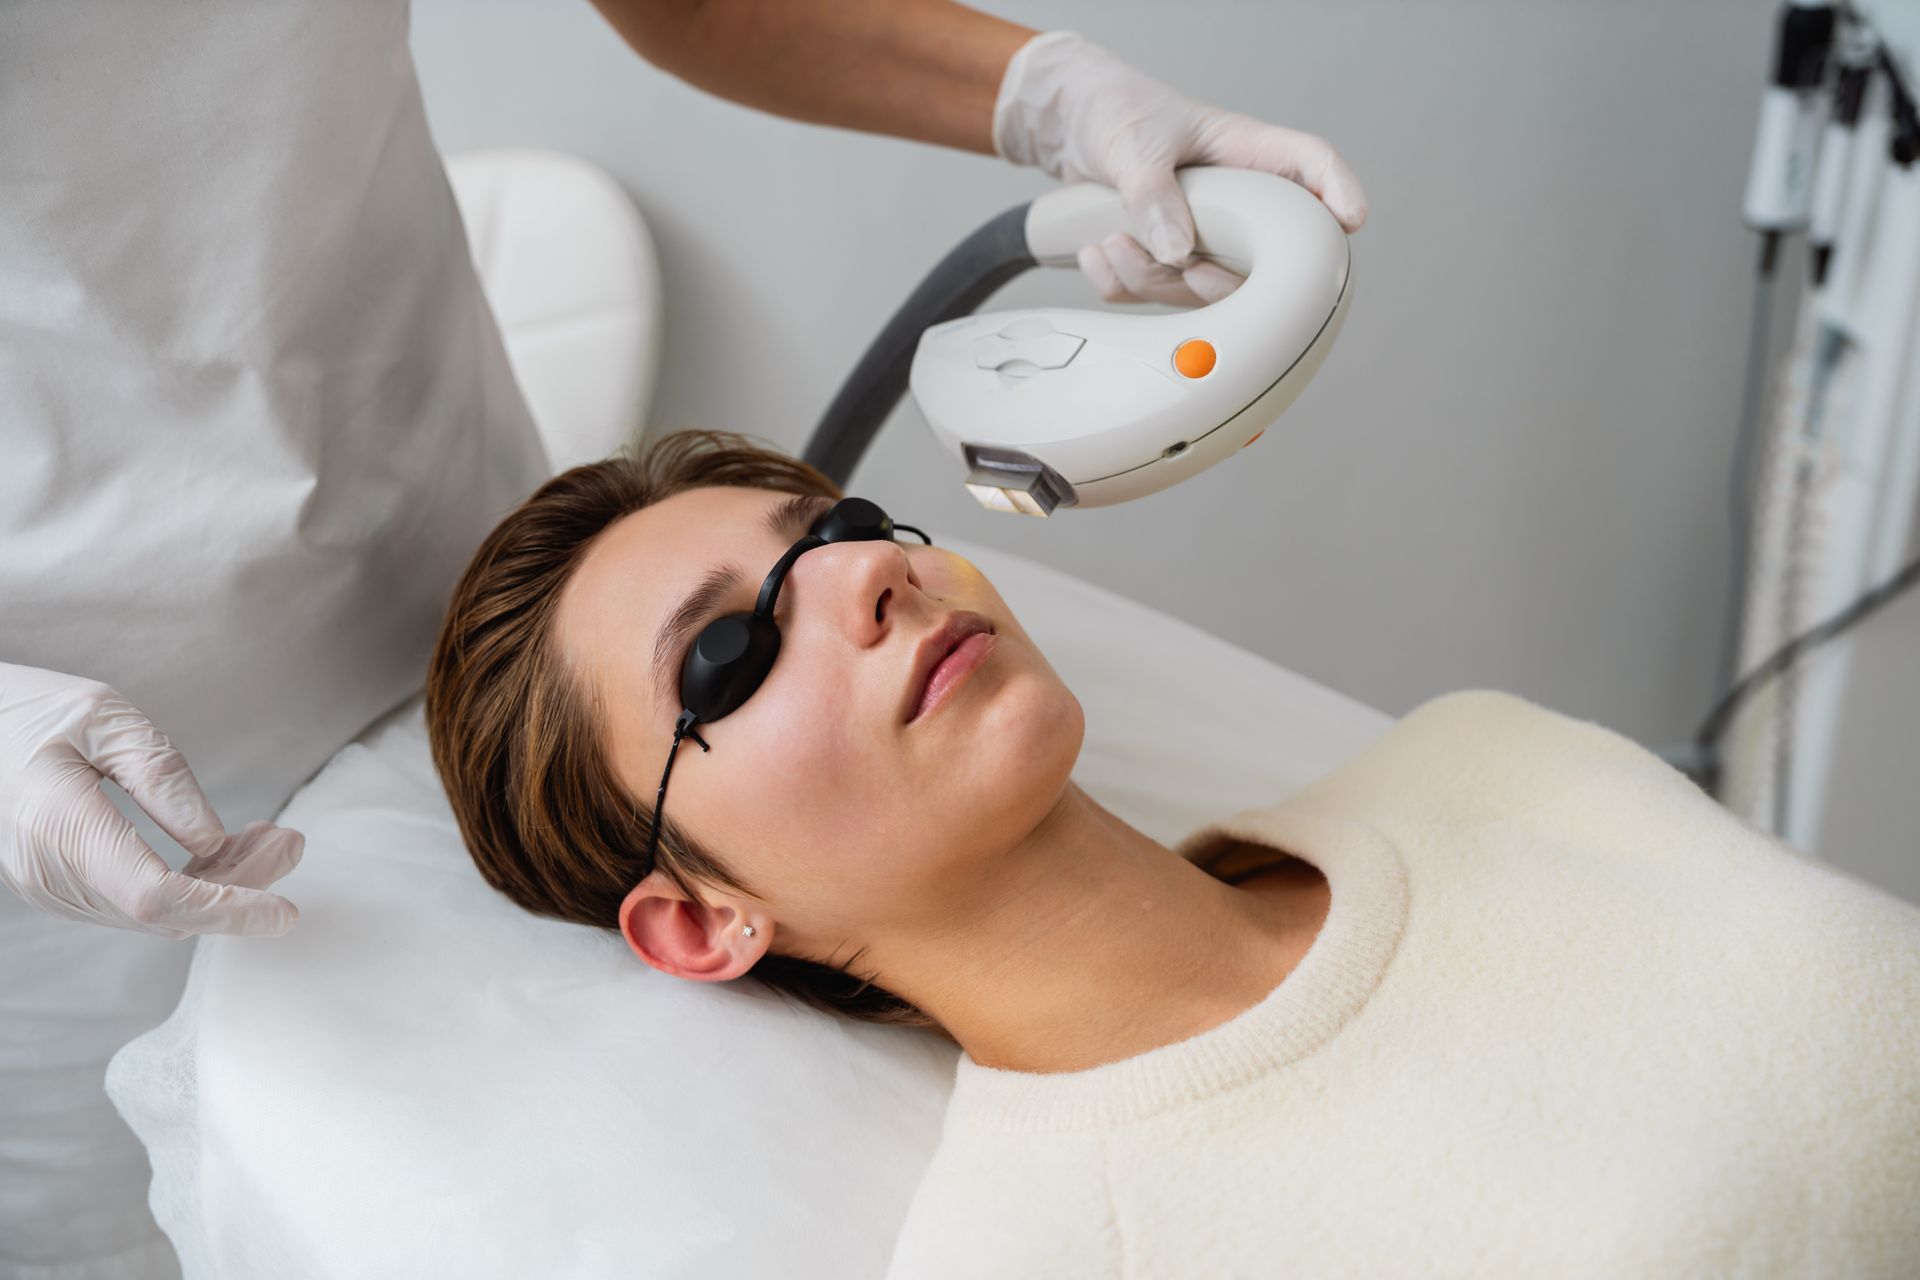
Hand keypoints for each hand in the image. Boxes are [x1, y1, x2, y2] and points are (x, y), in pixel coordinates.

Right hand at [0, 662, 301, 937]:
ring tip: (269, 837)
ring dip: (221, 884)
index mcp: (59, 822)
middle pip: (166, 911)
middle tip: (292, 841)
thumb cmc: (33, 711)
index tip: (284, 912)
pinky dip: (190, 882)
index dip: (227, 909)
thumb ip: (161, 777)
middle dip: (241, 886)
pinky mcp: (58, 887)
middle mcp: (49, 870)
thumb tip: (214, 840)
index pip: (156, 896)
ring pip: (156, 914)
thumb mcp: (105, 720)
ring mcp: (49, 887)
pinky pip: (136, 902)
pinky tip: (224, 848)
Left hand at [991, 30, 1368, 306]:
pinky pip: (1152, 295)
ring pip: (1199, 288)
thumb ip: (1154, 196)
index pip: (1308, 165)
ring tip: (1113, 241)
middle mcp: (1233, 201)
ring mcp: (1201, 234)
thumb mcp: (1134, 143)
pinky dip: (1120, 283)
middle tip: (1185, 267)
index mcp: (1243, 154)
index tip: (1350, 220)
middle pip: (1260, 260)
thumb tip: (1178, 253)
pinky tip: (1097, 252)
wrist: (1068, 123)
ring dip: (1150, 278)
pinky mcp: (1165, 258)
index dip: (1336, 191)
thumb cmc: (1116, 110)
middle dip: (1216, 280)